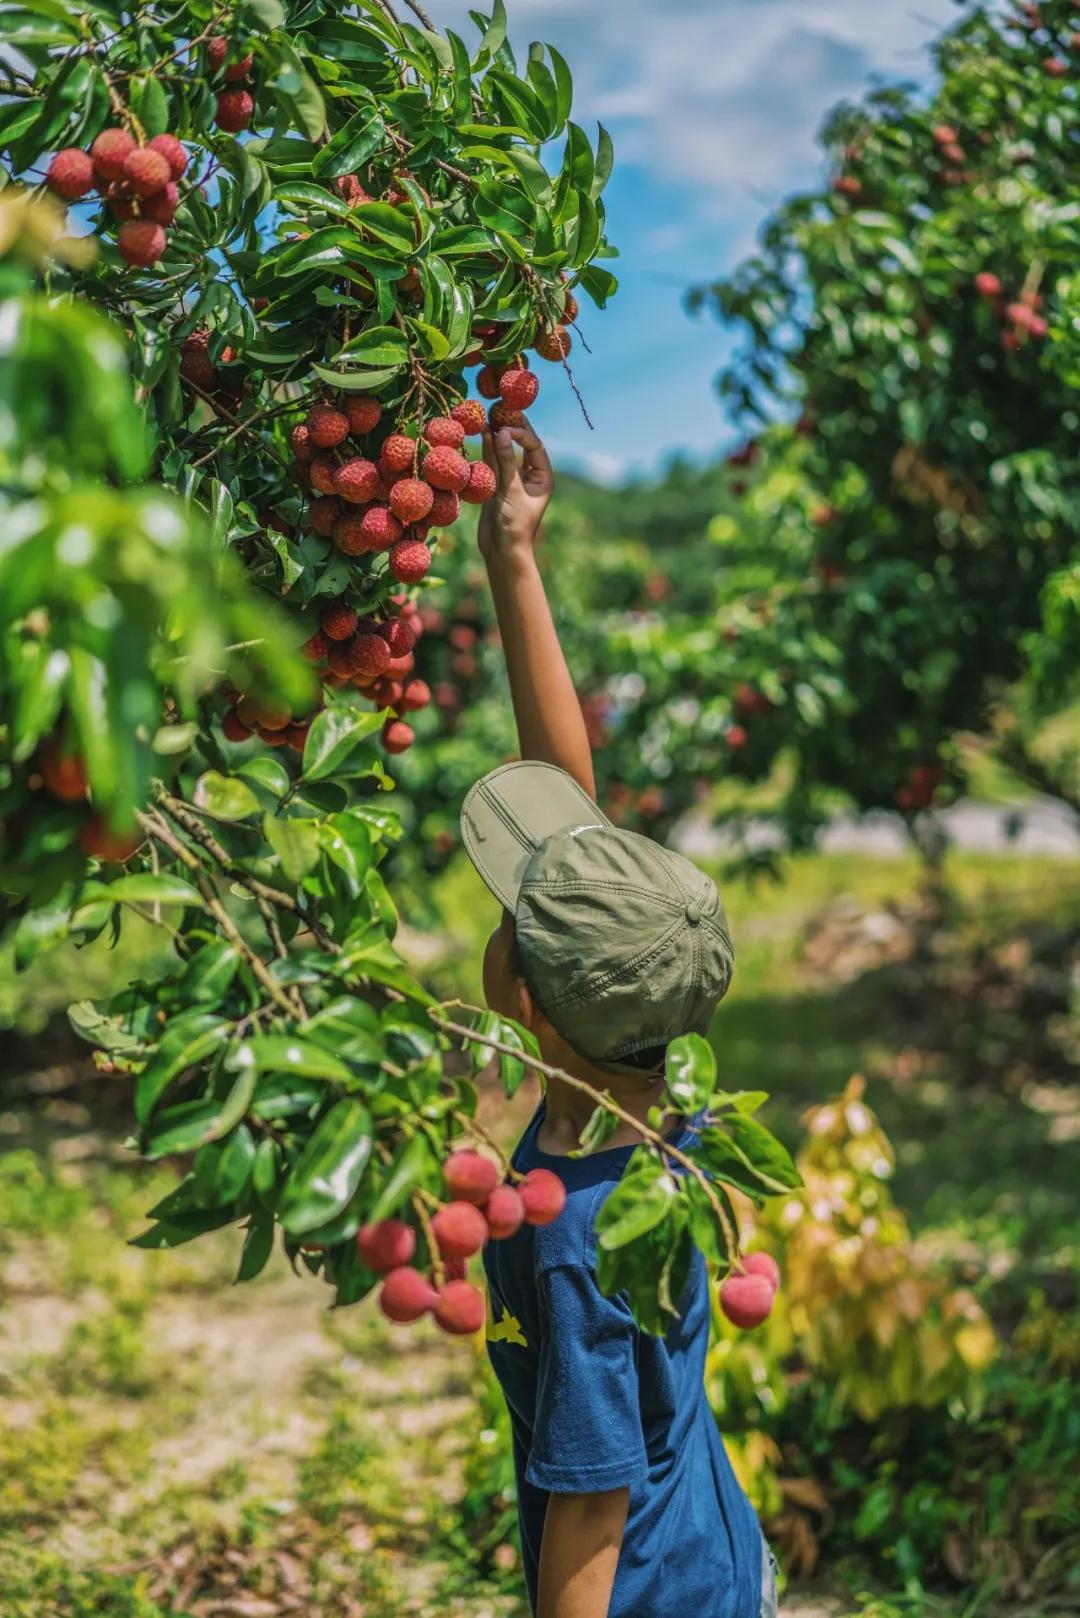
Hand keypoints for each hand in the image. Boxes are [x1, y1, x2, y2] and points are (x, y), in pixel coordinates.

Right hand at [477, 420, 553, 561]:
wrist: (502, 551)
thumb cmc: (514, 525)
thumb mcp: (512, 491)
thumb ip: (506, 462)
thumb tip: (503, 432)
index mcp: (543, 478)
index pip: (534, 447)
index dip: (521, 433)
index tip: (505, 426)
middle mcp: (530, 476)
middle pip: (521, 445)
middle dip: (512, 428)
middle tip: (501, 407)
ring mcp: (512, 480)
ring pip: (505, 453)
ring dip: (497, 436)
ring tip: (487, 416)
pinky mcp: (497, 486)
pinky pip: (493, 463)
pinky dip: (488, 450)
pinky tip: (482, 433)